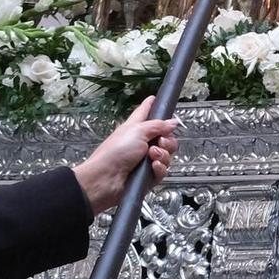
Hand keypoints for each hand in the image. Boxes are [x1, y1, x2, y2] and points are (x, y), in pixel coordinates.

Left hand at [73, 98, 179, 212]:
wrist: (106, 179)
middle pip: (164, 137)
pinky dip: (159, 168)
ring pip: (166, 155)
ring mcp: (144, 160)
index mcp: (135, 128)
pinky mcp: (147, 175)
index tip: (157, 99)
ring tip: (152, 155)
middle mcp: (140, 143)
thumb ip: (158, 125)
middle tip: (160, 141)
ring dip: (162, 155)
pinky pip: (163, 170)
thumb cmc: (114, 153)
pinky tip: (152, 166)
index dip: (152, 105)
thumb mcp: (138, 131)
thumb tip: (172, 122)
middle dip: (167, 139)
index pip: (146, 112)